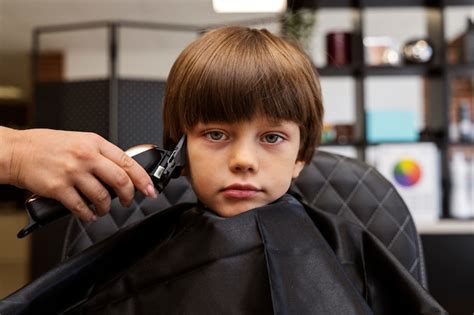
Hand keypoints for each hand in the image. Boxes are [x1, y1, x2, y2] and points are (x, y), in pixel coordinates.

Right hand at [1, 127, 156, 220]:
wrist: (17, 151)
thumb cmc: (47, 146)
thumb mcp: (80, 141)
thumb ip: (100, 154)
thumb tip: (122, 171)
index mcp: (94, 143)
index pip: (128, 162)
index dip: (143, 179)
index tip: (150, 189)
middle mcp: (86, 156)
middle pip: (120, 180)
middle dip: (130, 196)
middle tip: (129, 202)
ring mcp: (72, 172)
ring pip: (102, 196)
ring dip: (107, 208)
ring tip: (103, 210)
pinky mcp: (59, 188)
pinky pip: (81, 207)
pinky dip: (88, 214)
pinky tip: (88, 214)